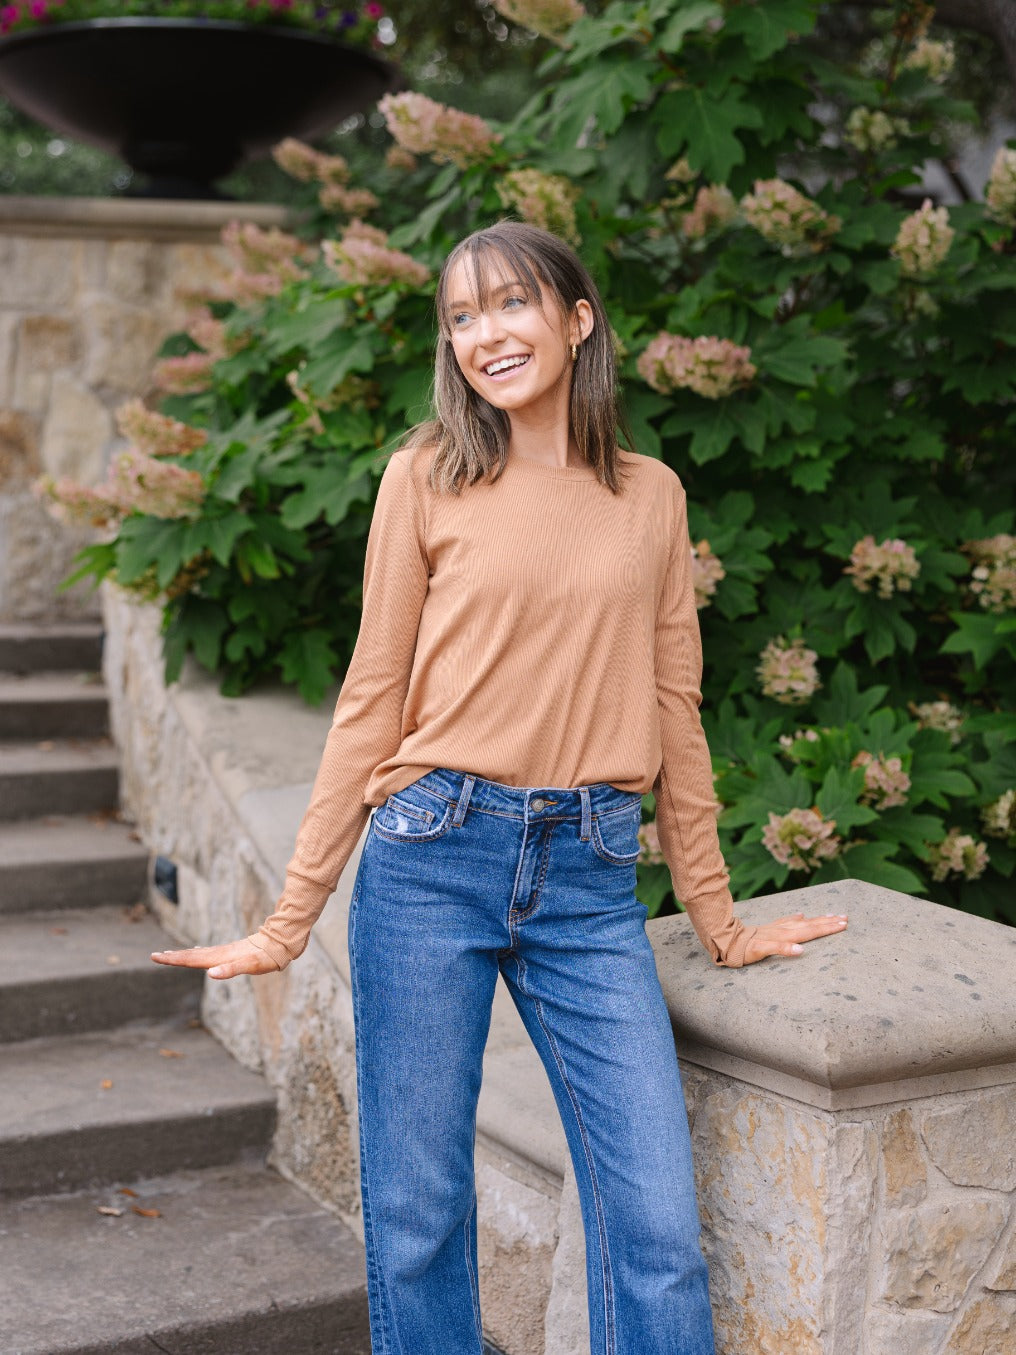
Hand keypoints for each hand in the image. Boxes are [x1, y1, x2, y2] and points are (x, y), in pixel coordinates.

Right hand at [150, 937, 279, 979]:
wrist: (282, 941)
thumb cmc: (268, 956)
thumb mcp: (251, 965)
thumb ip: (231, 969)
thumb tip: (210, 974)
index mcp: (220, 957)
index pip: (192, 959)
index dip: (174, 959)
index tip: (156, 957)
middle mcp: (221, 953)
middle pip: (192, 955)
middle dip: (174, 957)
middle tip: (154, 956)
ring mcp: (227, 951)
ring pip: (200, 953)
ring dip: (184, 954)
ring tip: (170, 954)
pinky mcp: (234, 951)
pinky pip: (210, 953)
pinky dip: (199, 953)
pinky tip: (199, 951)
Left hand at [742, 912, 847, 964]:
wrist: (729, 940)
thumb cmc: (745, 950)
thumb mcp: (761, 952)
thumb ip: (781, 949)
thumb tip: (801, 950)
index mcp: (785, 936)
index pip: (811, 932)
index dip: (828, 928)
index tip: (843, 925)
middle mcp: (784, 929)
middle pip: (811, 925)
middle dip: (829, 922)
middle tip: (846, 918)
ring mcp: (778, 927)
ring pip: (803, 921)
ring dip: (817, 919)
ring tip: (831, 914)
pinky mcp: (771, 927)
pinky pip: (788, 920)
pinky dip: (797, 918)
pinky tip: (801, 914)